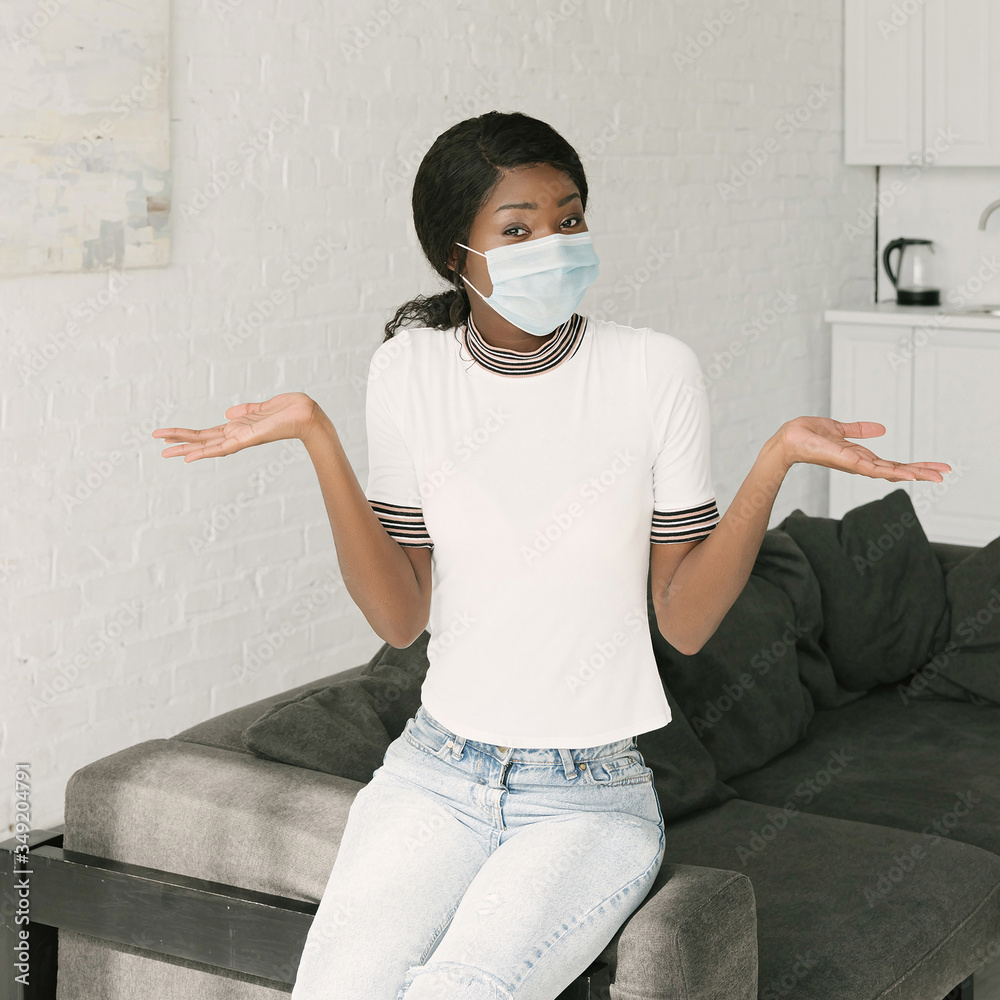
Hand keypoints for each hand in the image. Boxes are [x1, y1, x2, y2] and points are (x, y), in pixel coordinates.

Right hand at [152, 392, 319, 461]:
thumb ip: (247, 410)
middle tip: (157, 445)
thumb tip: (228, 414)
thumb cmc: (292, 410)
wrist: (309, 415)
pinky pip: (222, 448)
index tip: (171, 435)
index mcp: (240, 427)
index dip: (190, 434)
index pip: (210, 433)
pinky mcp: (247, 439)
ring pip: (207, 445)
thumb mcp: (265, 406)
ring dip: (186, 448)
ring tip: (164, 452)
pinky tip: (189, 457)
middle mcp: (238, 435)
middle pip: (203, 440)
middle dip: (180, 443)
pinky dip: (205, 452)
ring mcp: (241, 439)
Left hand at [774, 416, 950, 482]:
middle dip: (921, 472)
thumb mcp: (840, 429)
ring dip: (913, 473)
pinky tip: (907, 474)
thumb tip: (882, 428)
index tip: (935, 467)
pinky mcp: (848, 461)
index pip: (892, 463)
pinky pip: (873, 468)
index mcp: (860, 457)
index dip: (913, 465)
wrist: (788, 438)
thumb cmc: (808, 434)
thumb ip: (859, 430)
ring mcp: (855, 464)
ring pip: (889, 471)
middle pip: (896, 470)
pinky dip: (891, 471)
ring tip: (935, 476)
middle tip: (945, 474)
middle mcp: (860, 464)